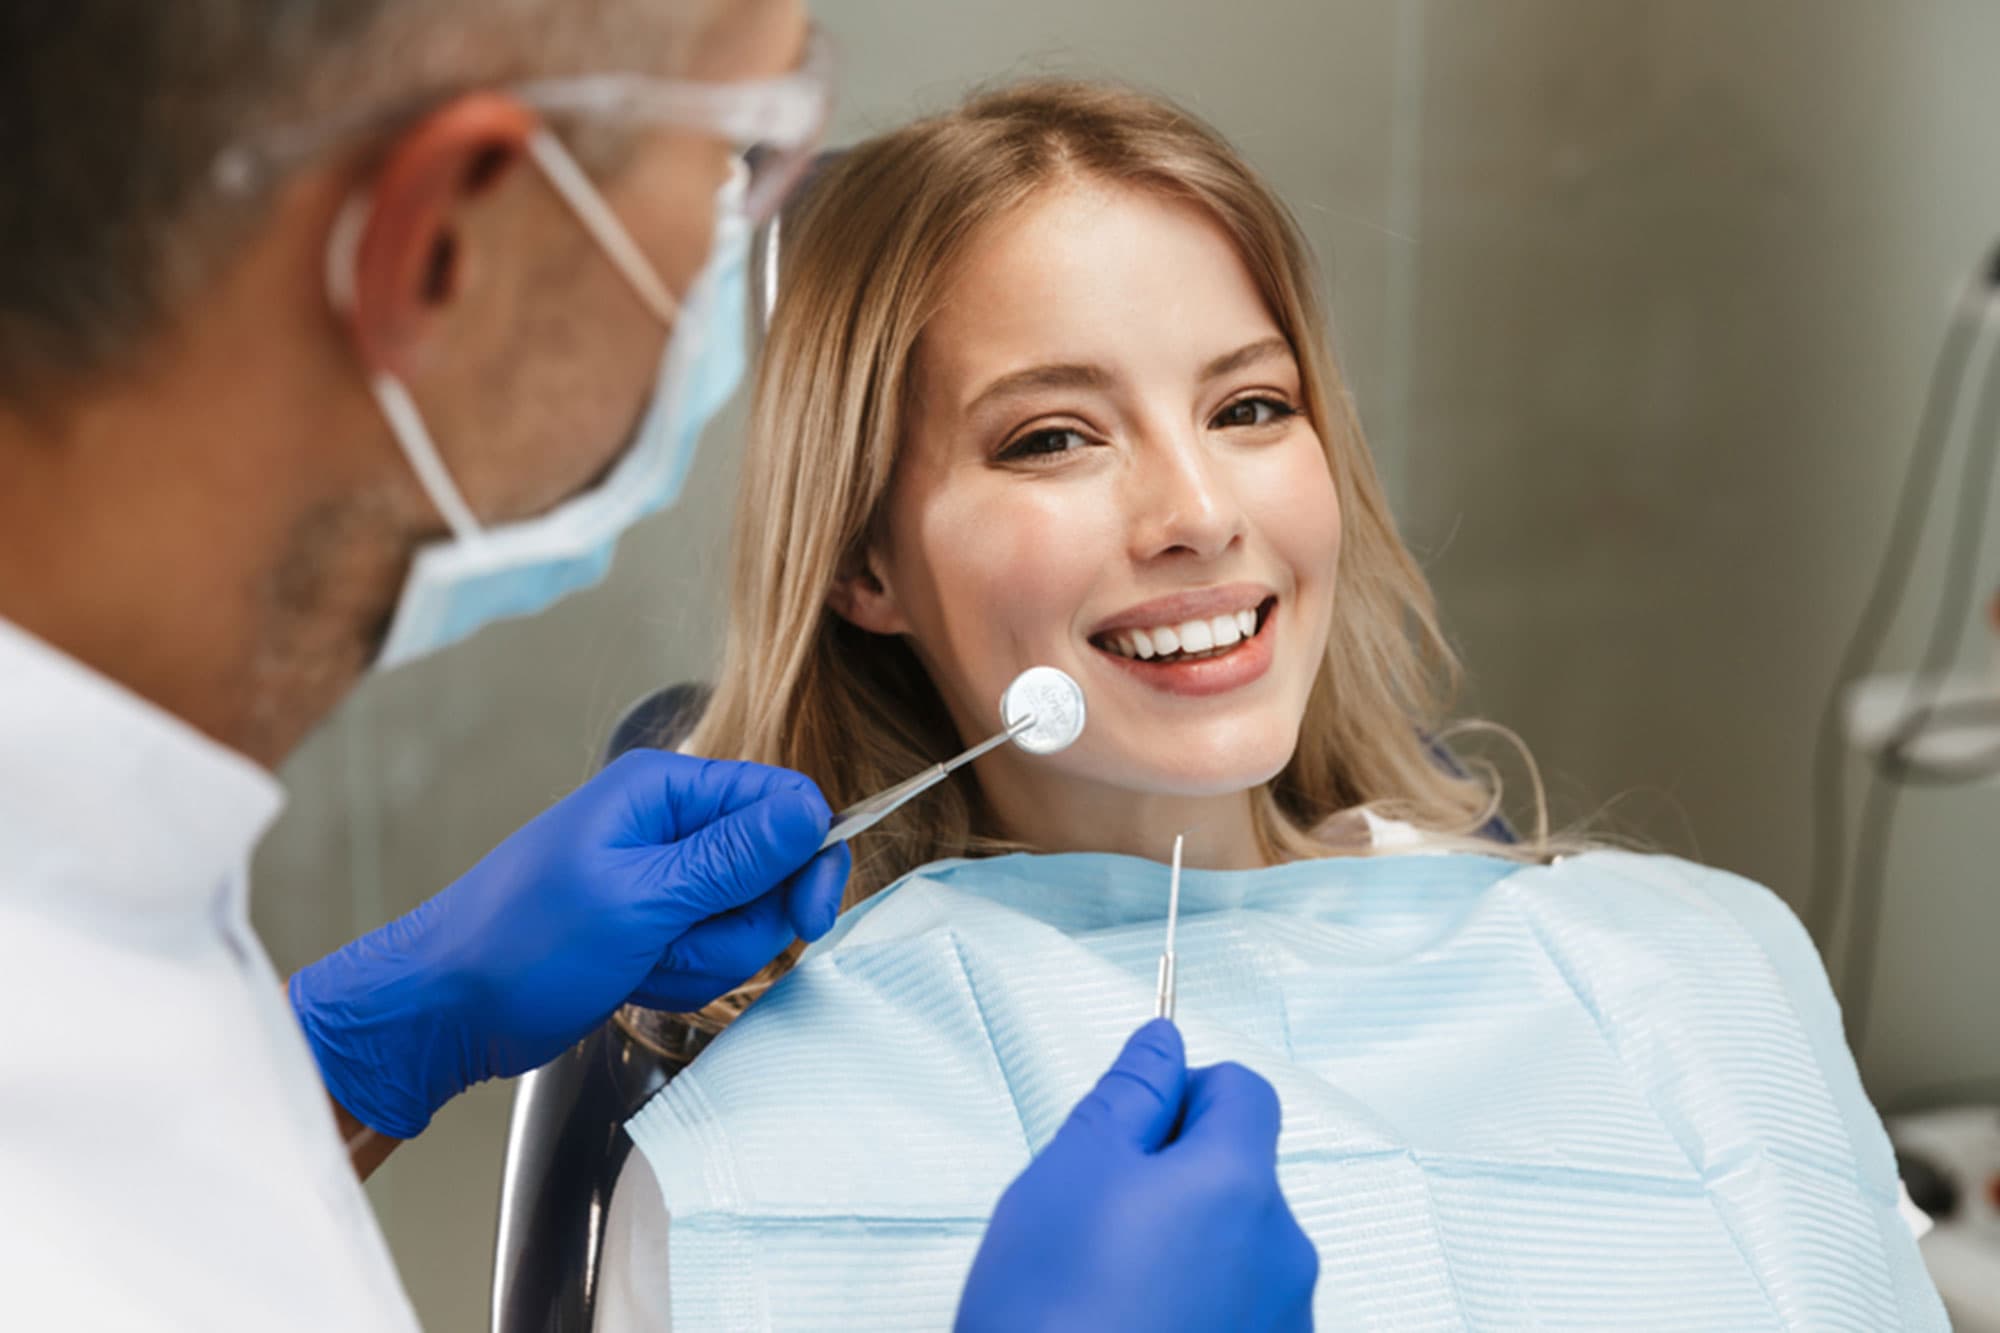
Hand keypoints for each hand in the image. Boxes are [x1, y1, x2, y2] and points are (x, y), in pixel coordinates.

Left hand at [290, 750, 849, 1138]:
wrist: (443, 1011)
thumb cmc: (518, 946)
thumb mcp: (638, 900)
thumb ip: (733, 858)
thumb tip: (811, 814)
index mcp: (664, 790)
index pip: (783, 801)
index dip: (808, 859)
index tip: (807, 917)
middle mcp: (669, 824)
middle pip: (773, 868)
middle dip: (742, 925)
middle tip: (684, 944)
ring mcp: (663, 878)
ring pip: (746, 919)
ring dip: (707, 958)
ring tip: (644, 963)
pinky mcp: (656, 924)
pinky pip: (711, 950)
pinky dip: (684, 976)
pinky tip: (634, 979)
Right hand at [956, 1020, 1317, 1332]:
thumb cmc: (1051, 1316)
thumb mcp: (1069, 1172)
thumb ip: (1128, 1094)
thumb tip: (1161, 1041)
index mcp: (1240, 1184)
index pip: (1242, 1090)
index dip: (1180, 1094)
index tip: (1128, 1126)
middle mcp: (1283, 1253)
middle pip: (1240, 1173)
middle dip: (1174, 1178)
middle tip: (1093, 1216)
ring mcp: (1283, 1323)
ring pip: (1235, 1248)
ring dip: (1181, 1248)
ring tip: (1103, 1288)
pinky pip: (1236, 1312)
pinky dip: (1191, 1310)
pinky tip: (1129, 1329)